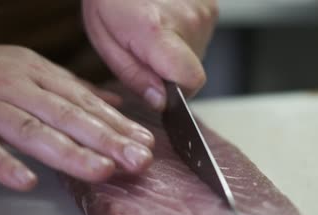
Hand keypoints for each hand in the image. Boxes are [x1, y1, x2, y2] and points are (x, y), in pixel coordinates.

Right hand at [0, 34, 153, 190]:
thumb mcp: (35, 70)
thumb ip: (75, 88)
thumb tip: (115, 104)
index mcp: (40, 74)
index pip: (84, 101)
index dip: (116, 123)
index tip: (144, 142)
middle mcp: (19, 88)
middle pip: (67, 115)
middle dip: (106, 139)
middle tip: (138, 159)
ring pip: (31, 130)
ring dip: (69, 152)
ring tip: (102, 170)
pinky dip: (4, 163)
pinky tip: (28, 181)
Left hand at [82, 0, 217, 109]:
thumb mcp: (106, 43)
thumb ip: (135, 77)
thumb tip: (160, 102)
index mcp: (157, 32)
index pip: (191, 80)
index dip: (179, 93)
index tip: (162, 88)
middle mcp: (189, 20)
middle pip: (193, 70)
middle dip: (170, 71)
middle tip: (147, 50)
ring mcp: (204, 11)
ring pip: (197, 55)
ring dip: (177, 53)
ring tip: (155, 31)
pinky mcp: (210, 5)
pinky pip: (201, 36)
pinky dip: (184, 36)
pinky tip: (167, 22)